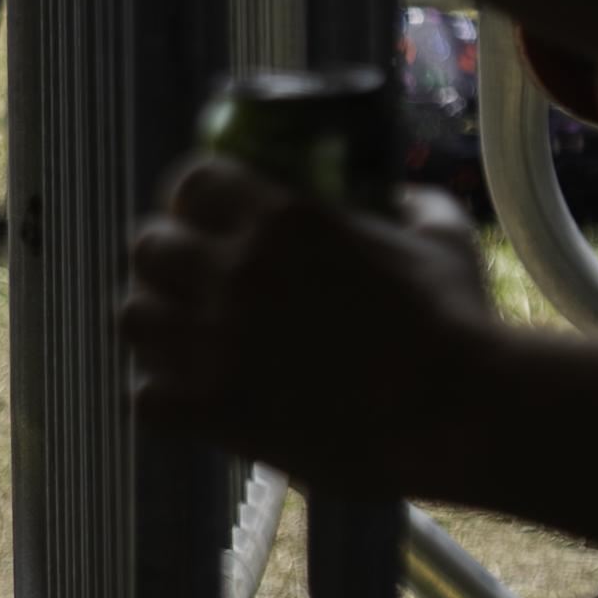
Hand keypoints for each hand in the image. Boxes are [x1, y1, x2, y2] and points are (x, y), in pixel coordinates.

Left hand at [121, 159, 499, 494]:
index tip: (203, 221)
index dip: (192, 201)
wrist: (465, 416)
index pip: (193, 182)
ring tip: (182, 339)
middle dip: (167, 263)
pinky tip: (191, 400)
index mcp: (281, 217)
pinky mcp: (219, 410)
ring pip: (133, 316)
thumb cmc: (460, 326)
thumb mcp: (439, 240)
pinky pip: (145, 397)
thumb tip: (397, 197)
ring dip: (155, 325)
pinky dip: (161, 398)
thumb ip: (409, 205)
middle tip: (191, 286)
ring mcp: (220, 342)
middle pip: (148, 247)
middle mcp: (237, 270)